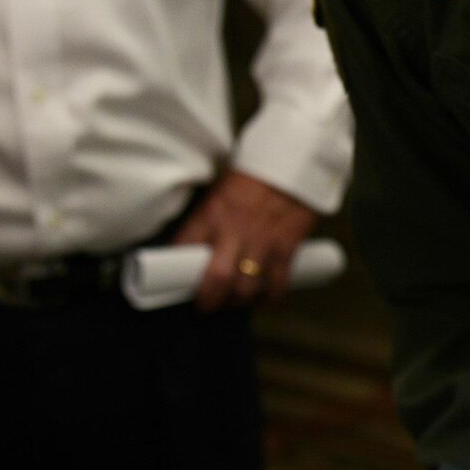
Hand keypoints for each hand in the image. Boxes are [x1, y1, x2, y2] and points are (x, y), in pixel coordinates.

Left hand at [172, 168, 316, 308]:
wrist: (292, 162)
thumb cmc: (254, 177)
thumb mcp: (221, 191)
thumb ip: (210, 219)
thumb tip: (197, 248)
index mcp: (211, 213)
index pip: (184, 249)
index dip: (177, 272)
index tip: (177, 283)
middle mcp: (234, 230)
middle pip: (216, 280)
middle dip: (208, 302)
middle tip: (206, 307)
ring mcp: (262, 240)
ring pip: (245, 288)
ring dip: (239, 302)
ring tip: (236, 302)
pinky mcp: (286, 245)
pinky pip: (277, 283)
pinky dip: (271, 298)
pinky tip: (266, 299)